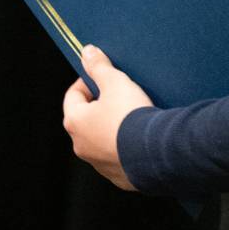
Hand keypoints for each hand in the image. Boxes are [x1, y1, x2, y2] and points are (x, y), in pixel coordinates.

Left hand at [61, 43, 154, 190]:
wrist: (155, 152)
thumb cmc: (131, 115)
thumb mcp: (116, 82)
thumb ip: (99, 67)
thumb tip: (87, 52)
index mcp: (75, 122)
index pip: (73, 96)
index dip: (87, 82)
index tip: (102, 77)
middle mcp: (81, 146)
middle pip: (86, 120)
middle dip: (100, 106)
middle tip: (120, 96)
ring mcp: (99, 164)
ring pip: (102, 141)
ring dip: (112, 129)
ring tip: (134, 118)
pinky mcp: (119, 177)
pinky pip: (119, 158)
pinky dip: (126, 148)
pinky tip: (141, 139)